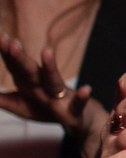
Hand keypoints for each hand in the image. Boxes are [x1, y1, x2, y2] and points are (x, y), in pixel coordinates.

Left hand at [0, 32, 109, 157]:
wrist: (79, 121)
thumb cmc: (47, 111)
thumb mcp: (22, 108)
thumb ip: (4, 100)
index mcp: (30, 84)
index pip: (16, 68)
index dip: (7, 54)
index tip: (0, 37)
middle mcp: (44, 86)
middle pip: (31, 71)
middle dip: (21, 58)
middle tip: (12, 42)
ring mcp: (60, 97)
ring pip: (54, 81)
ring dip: (51, 67)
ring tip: (47, 50)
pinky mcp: (75, 111)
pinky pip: (78, 104)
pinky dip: (82, 97)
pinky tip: (85, 89)